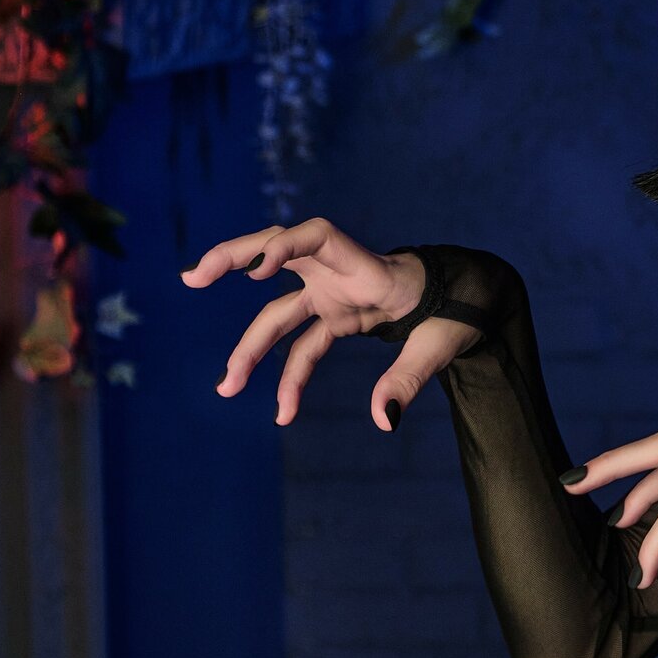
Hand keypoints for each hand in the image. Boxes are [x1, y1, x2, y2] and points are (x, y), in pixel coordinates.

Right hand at [180, 218, 478, 430]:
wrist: (465, 302)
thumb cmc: (457, 312)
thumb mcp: (441, 344)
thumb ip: (410, 378)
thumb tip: (384, 420)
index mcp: (368, 267)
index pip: (320, 237)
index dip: (286, 245)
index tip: (258, 270)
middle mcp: (340, 274)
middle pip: (276, 252)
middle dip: (232, 258)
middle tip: (193, 277)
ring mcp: (332, 294)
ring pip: (276, 310)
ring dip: (250, 348)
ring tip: (226, 387)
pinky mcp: (334, 316)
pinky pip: (301, 346)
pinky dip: (290, 378)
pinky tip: (283, 413)